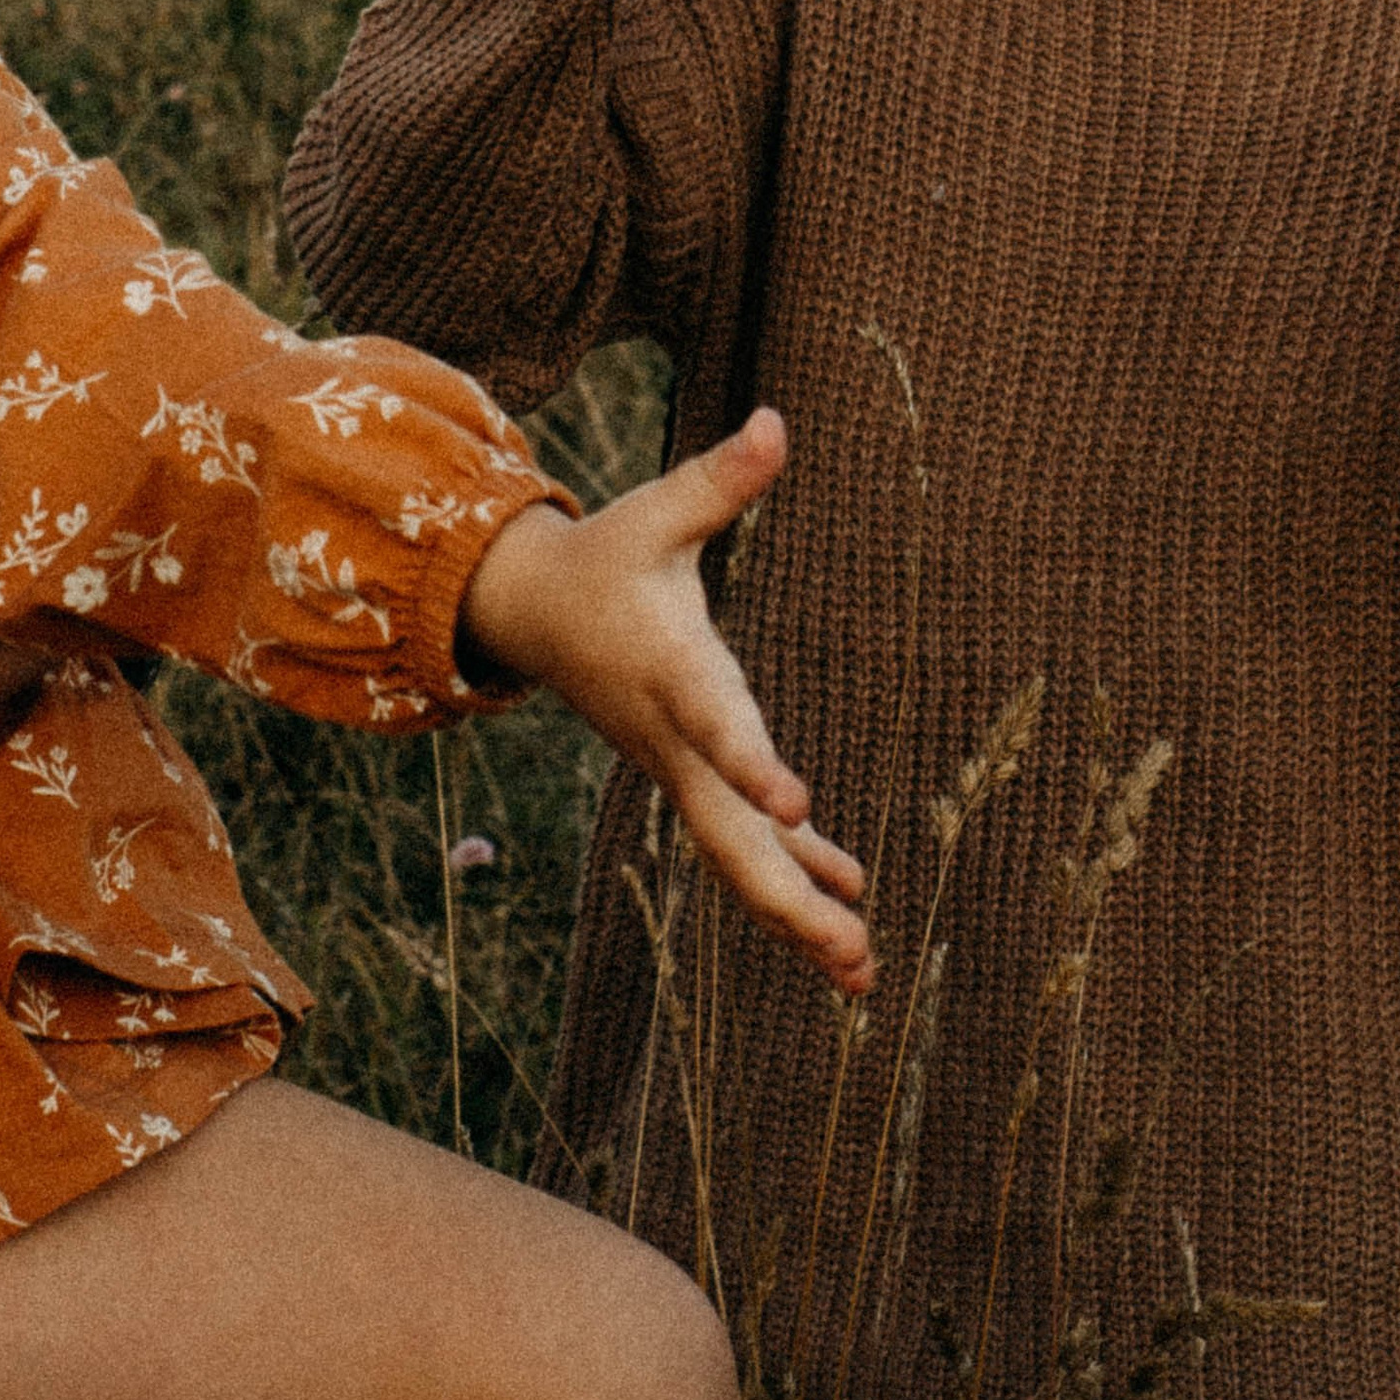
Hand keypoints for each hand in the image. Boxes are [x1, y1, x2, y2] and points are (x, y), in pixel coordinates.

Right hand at [456, 409, 873, 992]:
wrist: (537, 615)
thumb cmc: (607, 556)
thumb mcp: (654, 511)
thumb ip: (720, 481)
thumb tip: (779, 421)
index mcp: (672, 671)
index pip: (717, 724)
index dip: (752, 762)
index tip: (797, 803)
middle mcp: (675, 739)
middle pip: (730, 834)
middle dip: (789, 899)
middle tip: (851, 954)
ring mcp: (681, 769)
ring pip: (739, 859)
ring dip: (798, 917)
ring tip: (862, 978)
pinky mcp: (693, 777)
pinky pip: (745, 842)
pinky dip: (795, 878)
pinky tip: (851, 908)